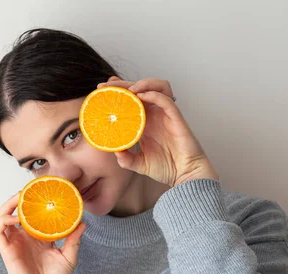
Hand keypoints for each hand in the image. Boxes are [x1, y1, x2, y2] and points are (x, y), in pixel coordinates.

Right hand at [0, 192, 86, 273]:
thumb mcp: (69, 257)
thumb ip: (73, 239)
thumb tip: (83, 223)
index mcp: (37, 238)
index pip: (33, 214)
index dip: (35, 201)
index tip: (45, 190)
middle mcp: (24, 238)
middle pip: (16, 211)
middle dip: (20, 198)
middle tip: (30, 189)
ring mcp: (14, 243)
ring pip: (2, 217)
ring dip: (8, 204)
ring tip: (20, 197)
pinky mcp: (6, 250)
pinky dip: (3, 220)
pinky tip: (16, 218)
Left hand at [97, 76, 218, 186]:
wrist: (185, 175)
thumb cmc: (167, 168)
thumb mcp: (139, 164)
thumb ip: (126, 159)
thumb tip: (114, 151)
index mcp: (146, 122)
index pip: (132, 99)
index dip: (119, 91)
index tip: (102, 90)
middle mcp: (155, 115)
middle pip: (141, 89)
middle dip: (124, 84)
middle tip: (107, 86)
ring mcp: (166, 114)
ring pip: (158, 87)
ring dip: (143, 84)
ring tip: (128, 90)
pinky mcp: (176, 118)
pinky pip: (166, 100)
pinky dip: (154, 94)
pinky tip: (141, 97)